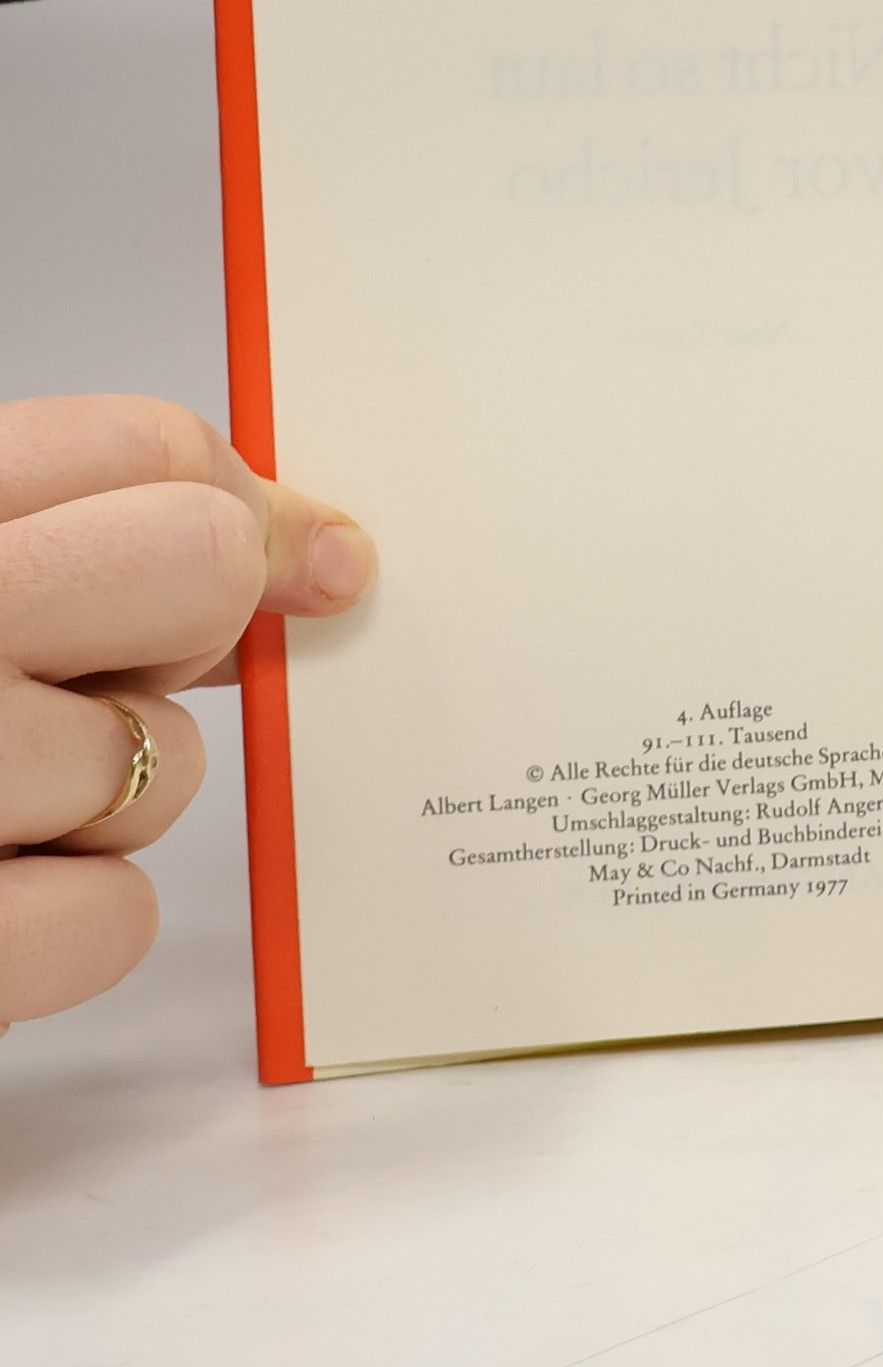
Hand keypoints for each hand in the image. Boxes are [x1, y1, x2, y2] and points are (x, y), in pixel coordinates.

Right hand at [0, 397, 375, 1036]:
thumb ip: (98, 531)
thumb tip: (332, 555)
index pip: (149, 445)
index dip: (219, 508)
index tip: (239, 560)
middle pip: (197, 559)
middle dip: (174, 627)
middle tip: (83, 670)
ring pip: (167, 762)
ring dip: (102, 795)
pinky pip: (115, 921)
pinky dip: (66, 922)